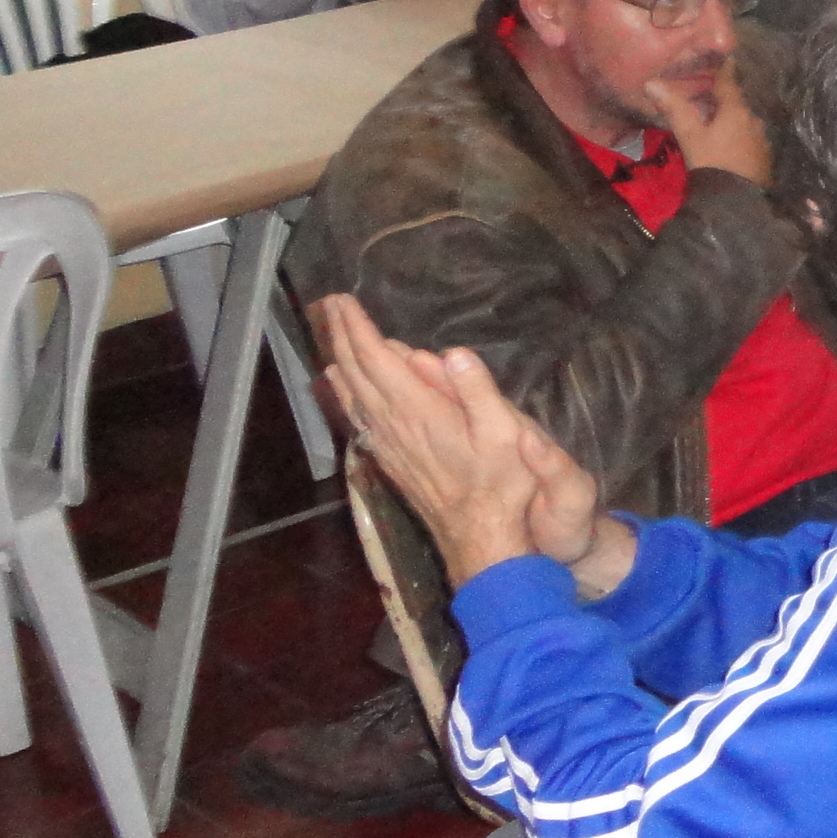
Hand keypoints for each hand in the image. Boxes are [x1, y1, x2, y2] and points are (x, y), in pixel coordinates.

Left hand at [312, 295, 619, 591]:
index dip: (358, 328)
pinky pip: (356, 415)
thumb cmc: (502, 484)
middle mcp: (394, 424)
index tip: (343, 300)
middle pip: (356, 373)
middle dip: (342, 335)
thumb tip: (450, 353)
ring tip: (330, 334)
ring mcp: (388, 443)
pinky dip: (344, 392)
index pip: (378, 361)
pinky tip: (341, 386)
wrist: (481, 537)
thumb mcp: (506, 434)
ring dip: (339, 359)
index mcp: (420, 411)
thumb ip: (478, 391)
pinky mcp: (389, 457)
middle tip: (330, 304)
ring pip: (351, 394)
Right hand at [644, 67, 770, 186]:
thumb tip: (651, 83)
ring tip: (715, 120)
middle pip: (737, 103)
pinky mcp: (764, 157)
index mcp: (737, 111)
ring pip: (744, 122)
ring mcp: (762, 140)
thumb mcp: (690, 135)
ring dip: (731, 119)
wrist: (736, 201)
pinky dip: (738, 136)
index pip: (729, 83)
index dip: (724, 71)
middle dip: (724, 99)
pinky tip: (727, 143)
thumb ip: (674, 108)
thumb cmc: (711, 162)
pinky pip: (749, 139)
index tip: (725, 58)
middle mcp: (753, 120)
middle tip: (710, 94)